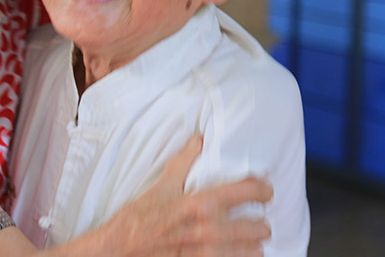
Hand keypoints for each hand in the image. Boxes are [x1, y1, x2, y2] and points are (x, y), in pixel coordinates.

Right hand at [90, 134, 272, 256]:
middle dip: (261, 222)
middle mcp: (211, 230)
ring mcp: (210, 254)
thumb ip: (183, 162)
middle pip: (260, 227)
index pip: (249, 192)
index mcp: (202, 204)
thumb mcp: (160, 187)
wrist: (119, 250)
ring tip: (249, 238)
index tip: (265, 189)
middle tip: (257, 217)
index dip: (264, 189)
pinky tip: (235, 252)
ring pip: (255, 251)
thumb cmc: (137, 220)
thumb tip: (197, 140)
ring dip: (254, 244)